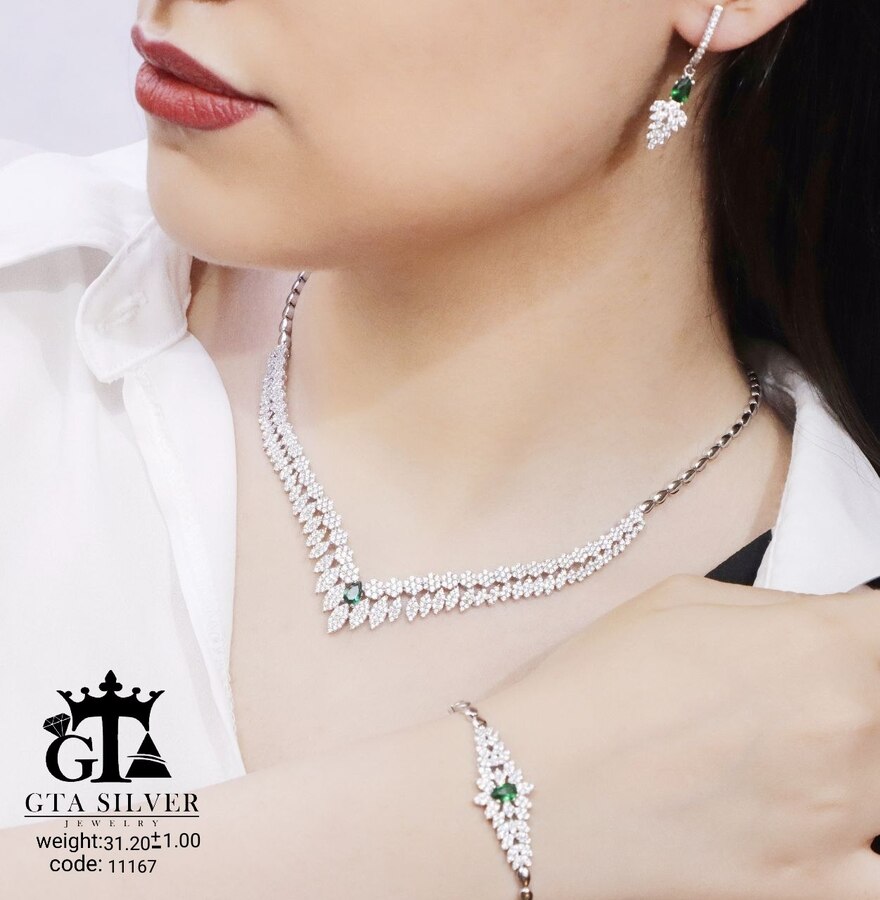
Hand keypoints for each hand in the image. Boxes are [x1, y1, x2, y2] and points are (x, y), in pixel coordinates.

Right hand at [484, 574, 879, 899]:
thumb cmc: (599, 680)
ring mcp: (845, 814)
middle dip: (859, 691)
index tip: (844, 644)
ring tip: (798, 756)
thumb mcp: (677, 600)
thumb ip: (776, 606)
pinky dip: (868, 849)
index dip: (866, 636)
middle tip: (794, 703)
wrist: (538, 785)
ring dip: (862, 763)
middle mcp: (852, 724)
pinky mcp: (818, 884)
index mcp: (822, 643)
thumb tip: (829, 620)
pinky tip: (838, 834)